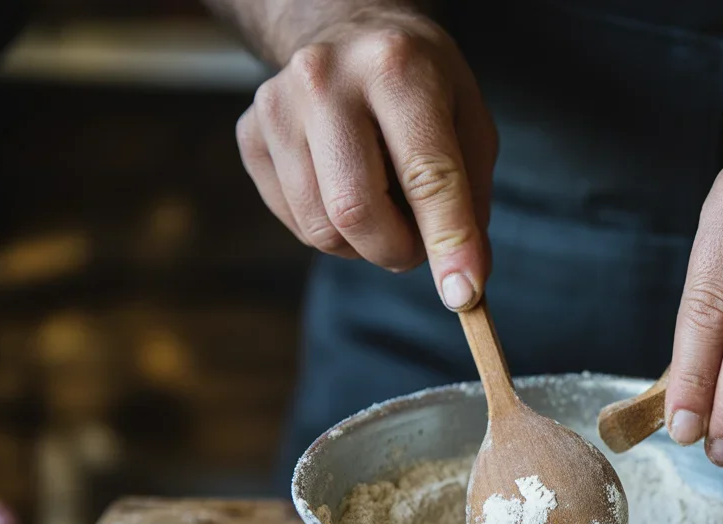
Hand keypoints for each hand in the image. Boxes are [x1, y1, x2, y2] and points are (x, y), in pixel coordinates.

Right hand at [235, 11, 496, 309]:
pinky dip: (332, 230)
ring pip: (320, 228)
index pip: (426, 174)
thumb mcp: (469, 122)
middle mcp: (325, 79)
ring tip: (386, 208)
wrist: (348, 30)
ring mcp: (276, 106)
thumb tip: (465, 281)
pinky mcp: (250, 134)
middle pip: (356, 210)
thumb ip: (472, 201)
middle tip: (417, 247)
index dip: (448, 240)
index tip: (463, 294)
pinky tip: (347, 189)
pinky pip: (295, 223)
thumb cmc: (421, 85)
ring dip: (364, 246)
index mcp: (396, 67)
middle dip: (397, 251)